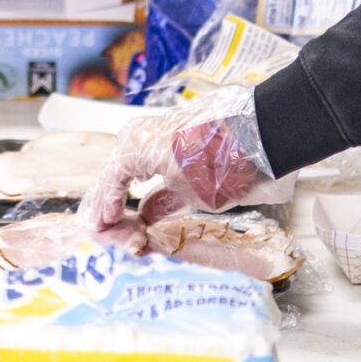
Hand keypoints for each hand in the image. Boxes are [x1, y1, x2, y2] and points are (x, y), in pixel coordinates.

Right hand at [79, 95, 275, 230]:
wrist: (259, 134)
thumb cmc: (221, 166)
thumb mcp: (188, 194)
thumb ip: (158, 206)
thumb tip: (143, 218)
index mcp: (134, 147)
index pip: (109, 182)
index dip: (104, 209)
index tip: (101, 230)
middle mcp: (139, 135)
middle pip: (115, 172)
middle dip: (108, 202)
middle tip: (103, 228)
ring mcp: (155, 131)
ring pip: (130, 166)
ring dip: (124, 193)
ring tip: (119, 220)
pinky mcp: (173, 133)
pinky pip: (148, 159)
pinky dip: (144, 182)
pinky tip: (140, 204)